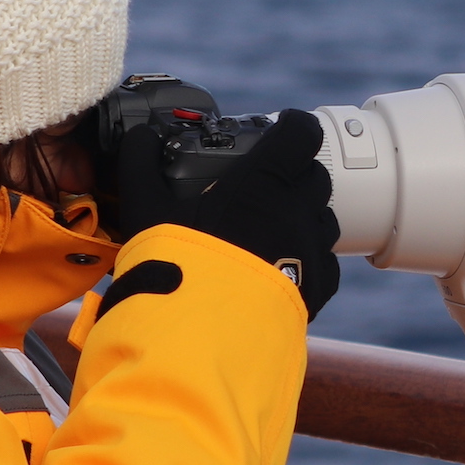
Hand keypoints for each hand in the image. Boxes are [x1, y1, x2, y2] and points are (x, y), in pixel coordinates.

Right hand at [113, 110, 341, 320]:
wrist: (202, 336)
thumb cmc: (175, 266)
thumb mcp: (147, 209)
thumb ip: (141, 165)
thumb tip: (138, 138)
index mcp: (264, 182)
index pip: (302, 133)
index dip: (295, 127)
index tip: (282, 131)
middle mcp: (298, 211)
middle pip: (316, 176)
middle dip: (296, 174)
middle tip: (267, 186)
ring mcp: (312, 250)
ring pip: (325, 219)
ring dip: (306, 216)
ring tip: (273, 229)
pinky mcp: (318, 289)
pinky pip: (326, 264)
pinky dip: (310, 260)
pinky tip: (283, 268)